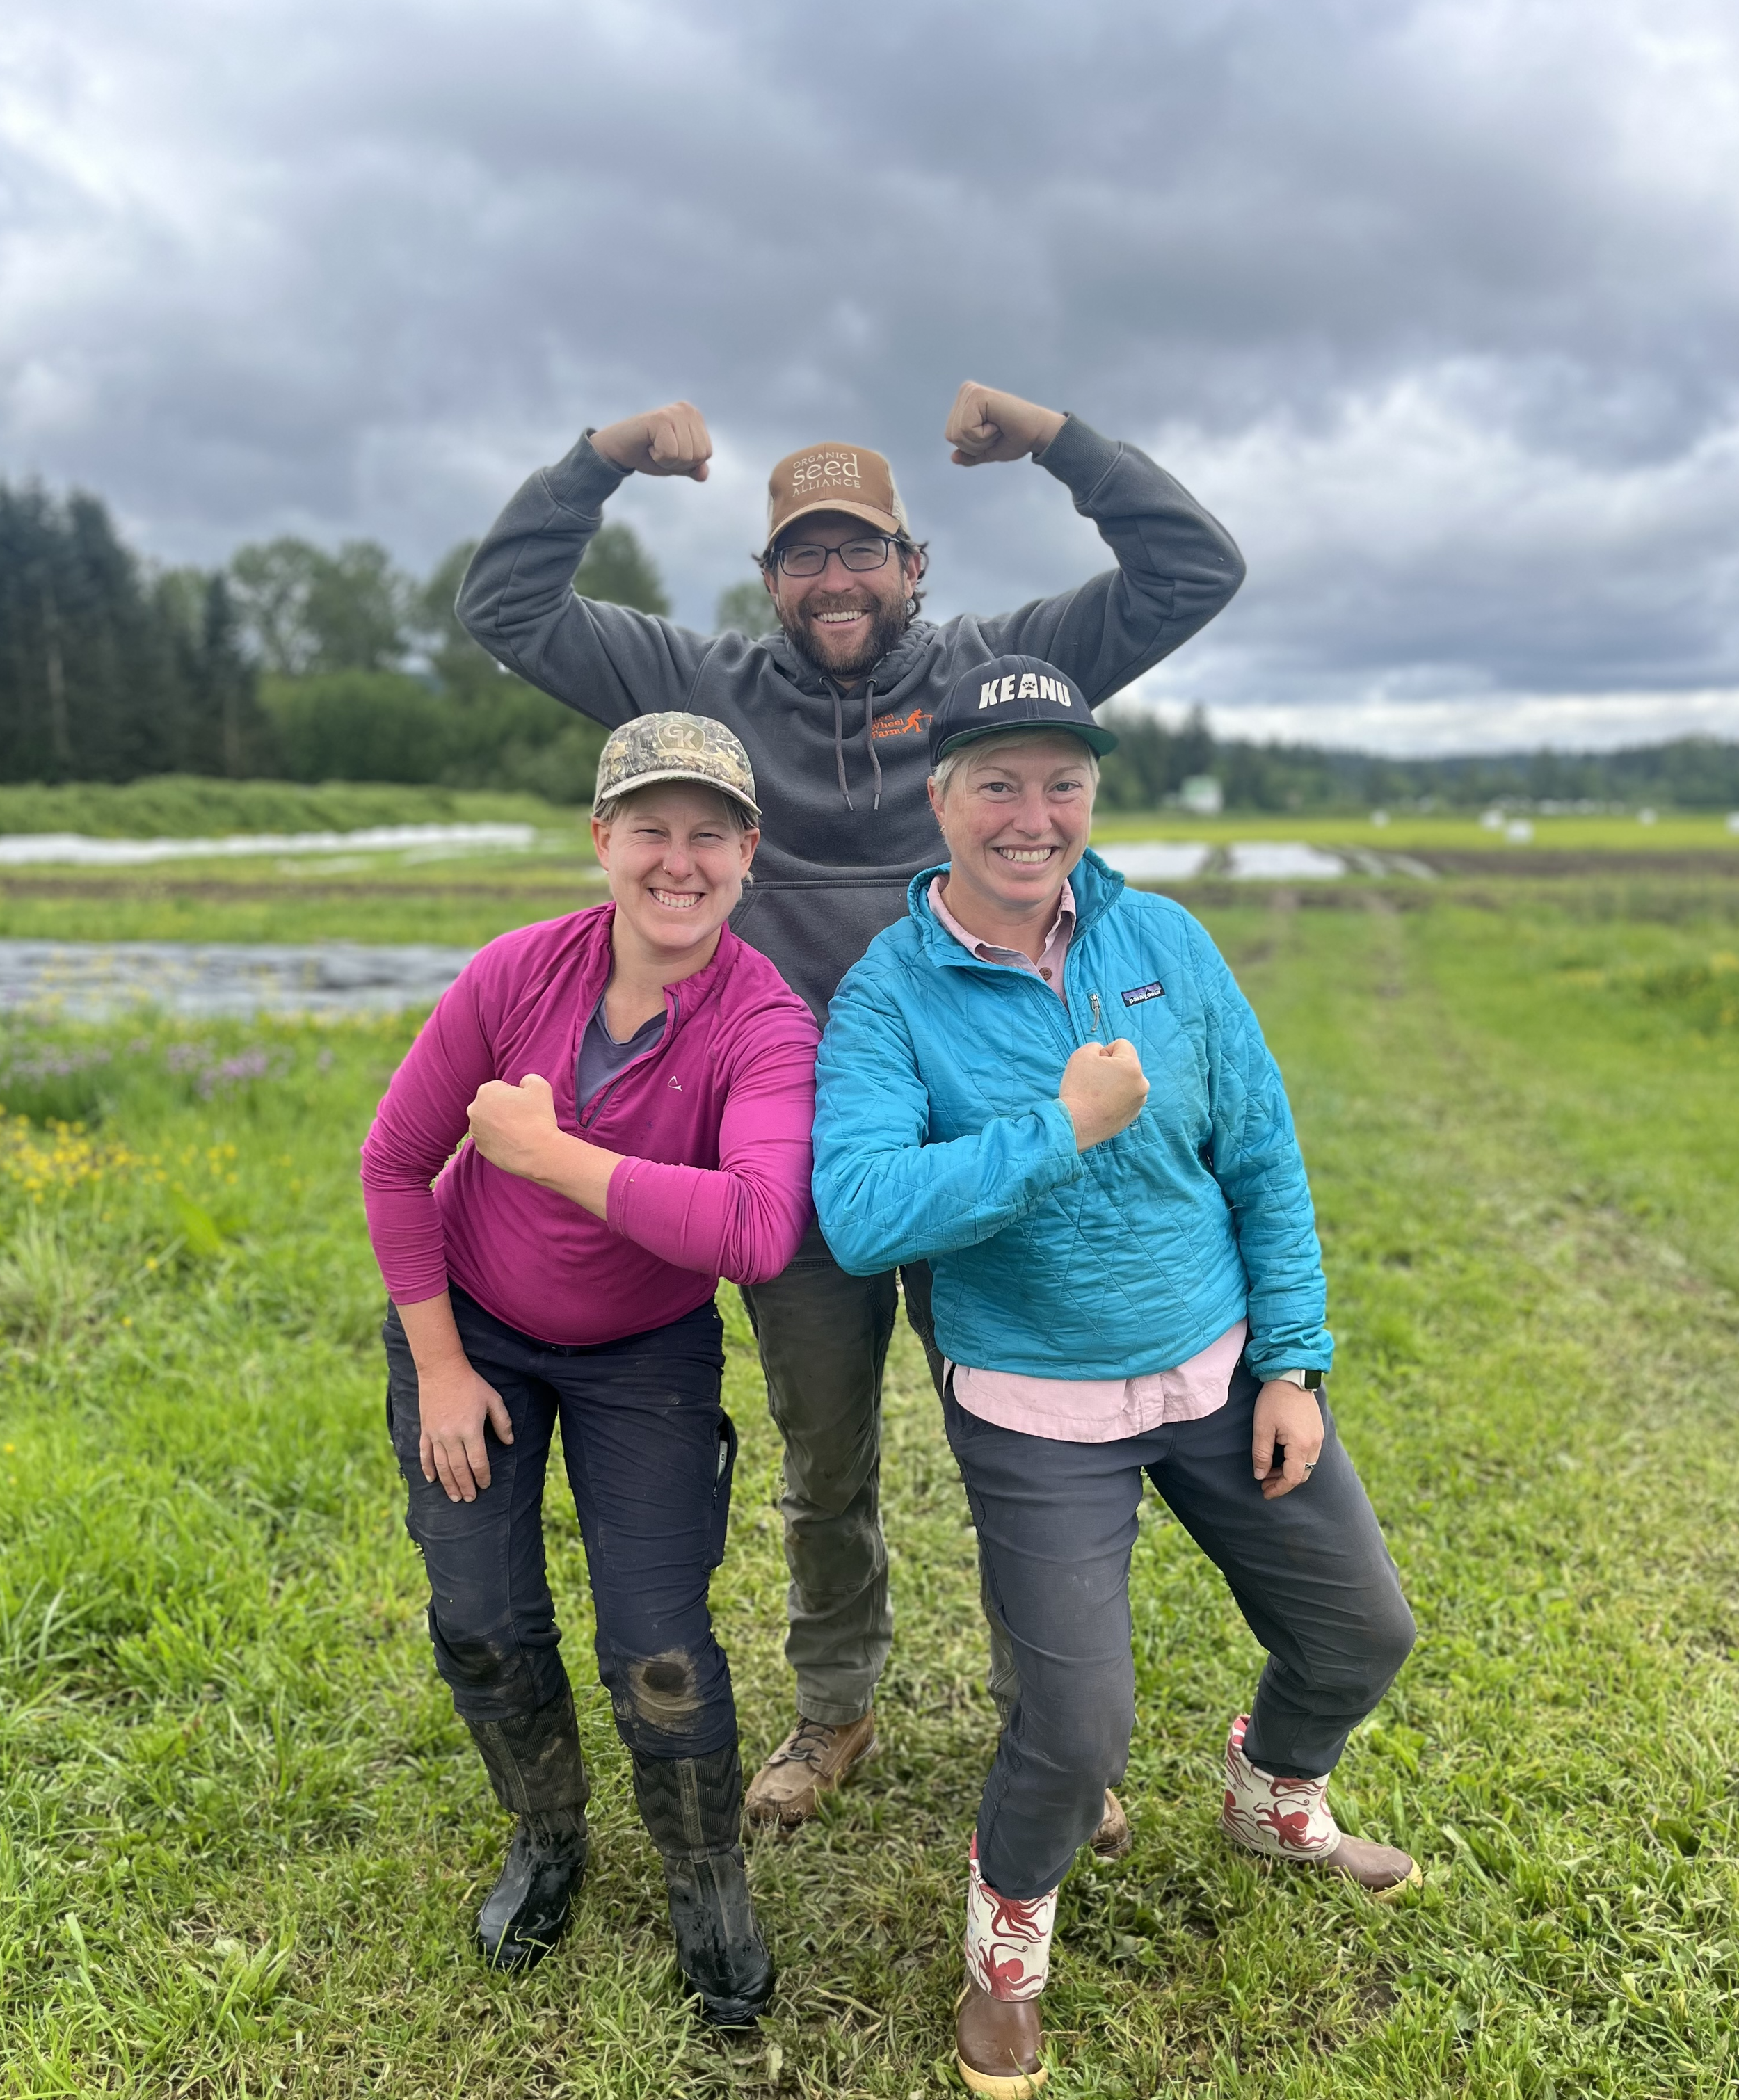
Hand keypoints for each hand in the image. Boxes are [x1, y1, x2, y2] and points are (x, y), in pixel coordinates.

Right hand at [418, 1355, 514, 1502]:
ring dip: (448, 1484)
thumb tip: (509, 1442)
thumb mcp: (493, 1399)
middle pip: (459, 1469)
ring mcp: (435, 1435)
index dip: (483, 1476)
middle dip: (466, 1486)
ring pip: (442, 1466)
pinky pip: (425, 1454)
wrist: (442, 1369)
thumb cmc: (471, 1384)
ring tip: (455, 1497)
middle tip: (471, 1499)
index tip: (486, 1485)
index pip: (477, 1461)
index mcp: (470, 1430)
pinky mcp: (425, 1430)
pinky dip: (427, 1469)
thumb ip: (503, 1422)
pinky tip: (432, 1480)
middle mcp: (451, 1437)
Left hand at [468, 1073, 563, 1180]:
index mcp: (485, 1091)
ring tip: (518, 1131)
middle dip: (503, 1109)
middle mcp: (474, 1110)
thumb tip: (523, 1083)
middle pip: (491, 1105)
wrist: (537, 1152)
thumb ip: (529, 1079)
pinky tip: (514, 1142)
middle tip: (522, 1118)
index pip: (500, 1088)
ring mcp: (475, 1131)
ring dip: (499, 1124)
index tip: (525, 1105)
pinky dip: (499, 1139)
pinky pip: (489, 1139)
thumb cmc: (538, 1117)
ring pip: (489, 1122)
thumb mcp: (540, 1086)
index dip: (515, 1095)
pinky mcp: (480, 1148)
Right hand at [590, 400, 712, 479]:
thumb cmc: (647, 454)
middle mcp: (687, 410)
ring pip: (686, 456)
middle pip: (698, 455)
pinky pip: (671, 453)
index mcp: (695, 417)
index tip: (667, 451)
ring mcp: (675, 412)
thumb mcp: (675, 464)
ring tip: (653, 446)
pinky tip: (648, 445)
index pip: (705, 453)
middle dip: (677, 462)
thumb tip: (703, 475)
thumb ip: (692, 468)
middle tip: (658, 449)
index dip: (686, 462)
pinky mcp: (661, 419)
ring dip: (666, 460)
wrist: (618, 450)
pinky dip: (658, 457)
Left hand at [944, 382, 1066, 466]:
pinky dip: (983, 435)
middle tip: (996, 431)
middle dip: (975, 444)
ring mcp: (970, 391)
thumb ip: (970, 454)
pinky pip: (966, 429)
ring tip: (998, 427)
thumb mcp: (988, 451)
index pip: (950, 435)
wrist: (1037, 433)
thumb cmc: (1016, 439)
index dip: (972, 446)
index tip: (993, 433)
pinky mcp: (977, 394)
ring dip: (981, 440)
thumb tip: (953, 458)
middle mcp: (966, 392)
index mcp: (965, 403)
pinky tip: (998, 423)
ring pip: (958, 434)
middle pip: (951, 435)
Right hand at [1059, 1039, 1147, 1149]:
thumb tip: (1104, 1055)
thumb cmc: (1078, 1088)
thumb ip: (1096, 1047)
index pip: (1122, 1045)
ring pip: (1126, 1082)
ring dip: (1114, 1083)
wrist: (1075, 1124)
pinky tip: (1101, 1106)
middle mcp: (1142, 1084)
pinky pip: (1125, 1098)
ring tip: (1097, 1095)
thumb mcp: (1082, 1055)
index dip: (1104, 1051)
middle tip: (1094, 1081)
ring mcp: (1139, 1102)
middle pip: (1126, 1064)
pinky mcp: (1133, 1115)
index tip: (1094, 1066)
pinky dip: (1115, 1099)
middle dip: (1111, 1068)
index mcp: (1132, 1066)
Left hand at [1252, 1382, 1324, 1499]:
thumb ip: (1261, 1454)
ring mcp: (1319, 1437)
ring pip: (1307, 1465)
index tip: (1265, 1493)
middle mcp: (1314, 1444)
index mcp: (1301, 1445)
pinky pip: (1310, 1454)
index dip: (1279, 1488)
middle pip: (1302, 1474)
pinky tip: (1282, 1456)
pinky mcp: (1318, 1430)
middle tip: (1265, 1482)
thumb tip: (1260, 1475)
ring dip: (1290, 1471)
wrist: (1292, 1376)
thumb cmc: (1274, 1400)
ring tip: (1270, 1470)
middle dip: (1283, 1482)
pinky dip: (1296, 1460)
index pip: (1292, 1477)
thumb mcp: (1262, 1427)